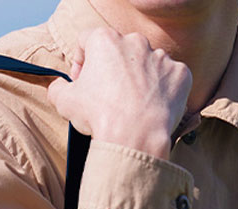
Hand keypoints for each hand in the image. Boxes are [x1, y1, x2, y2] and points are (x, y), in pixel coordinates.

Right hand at [46, 26, 191, 160]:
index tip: (82, 82)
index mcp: (105, 40)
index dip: (81, 62)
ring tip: (131, 107)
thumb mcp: (64, 102)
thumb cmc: (100, 116)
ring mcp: (160, 57)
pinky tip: (151, 108)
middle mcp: (135, 41)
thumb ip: (57, 88)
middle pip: (119, 51)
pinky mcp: (179, 74)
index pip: (87, 41)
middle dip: (112, 71)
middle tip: (107, 98)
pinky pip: (169, 78)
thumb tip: (58, 86)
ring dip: (138, 80)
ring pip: (146, 64)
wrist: (135, 138)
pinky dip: (161, 91)